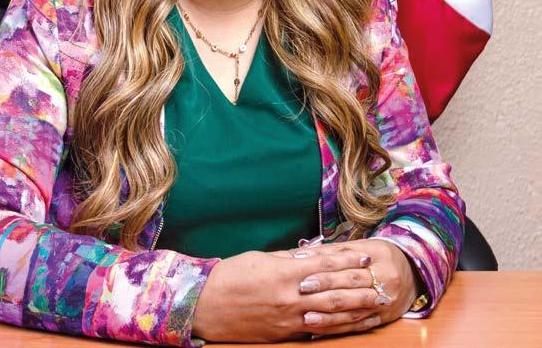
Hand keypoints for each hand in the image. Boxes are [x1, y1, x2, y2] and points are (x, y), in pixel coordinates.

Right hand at [192, 246, 382, 342]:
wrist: (206, 305)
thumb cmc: (231, 276)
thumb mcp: (262, 259)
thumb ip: (290, 259)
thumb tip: (315, 254)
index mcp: (284, 273)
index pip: (325, 265)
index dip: (348, 262)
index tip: (367, 259)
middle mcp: (290, 297)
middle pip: (334, 291)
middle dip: (361, 288)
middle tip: (383, 285)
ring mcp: (288, 318)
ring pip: (330, 314)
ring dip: (357, 311)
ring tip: (377, 307)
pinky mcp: (284, 334)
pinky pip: (317, 331)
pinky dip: (338, 328)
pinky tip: (352, 325)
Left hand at [282, 238, 418, 336]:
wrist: (415, 271)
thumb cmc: (381, 255)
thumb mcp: (364, 245)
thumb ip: (336, 250)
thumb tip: (304, 253)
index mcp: (377, 255)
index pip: (347, 263)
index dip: (324, 268)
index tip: (303, 271)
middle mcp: (384, 278)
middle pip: (350, 285)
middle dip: (324, 288)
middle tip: (302, 290)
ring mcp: (385, 301)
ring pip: (354, 310)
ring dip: (329, 316)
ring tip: (308, 318)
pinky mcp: (384, 318)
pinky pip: (360, 326)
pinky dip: (339, 329)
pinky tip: (322, 331)